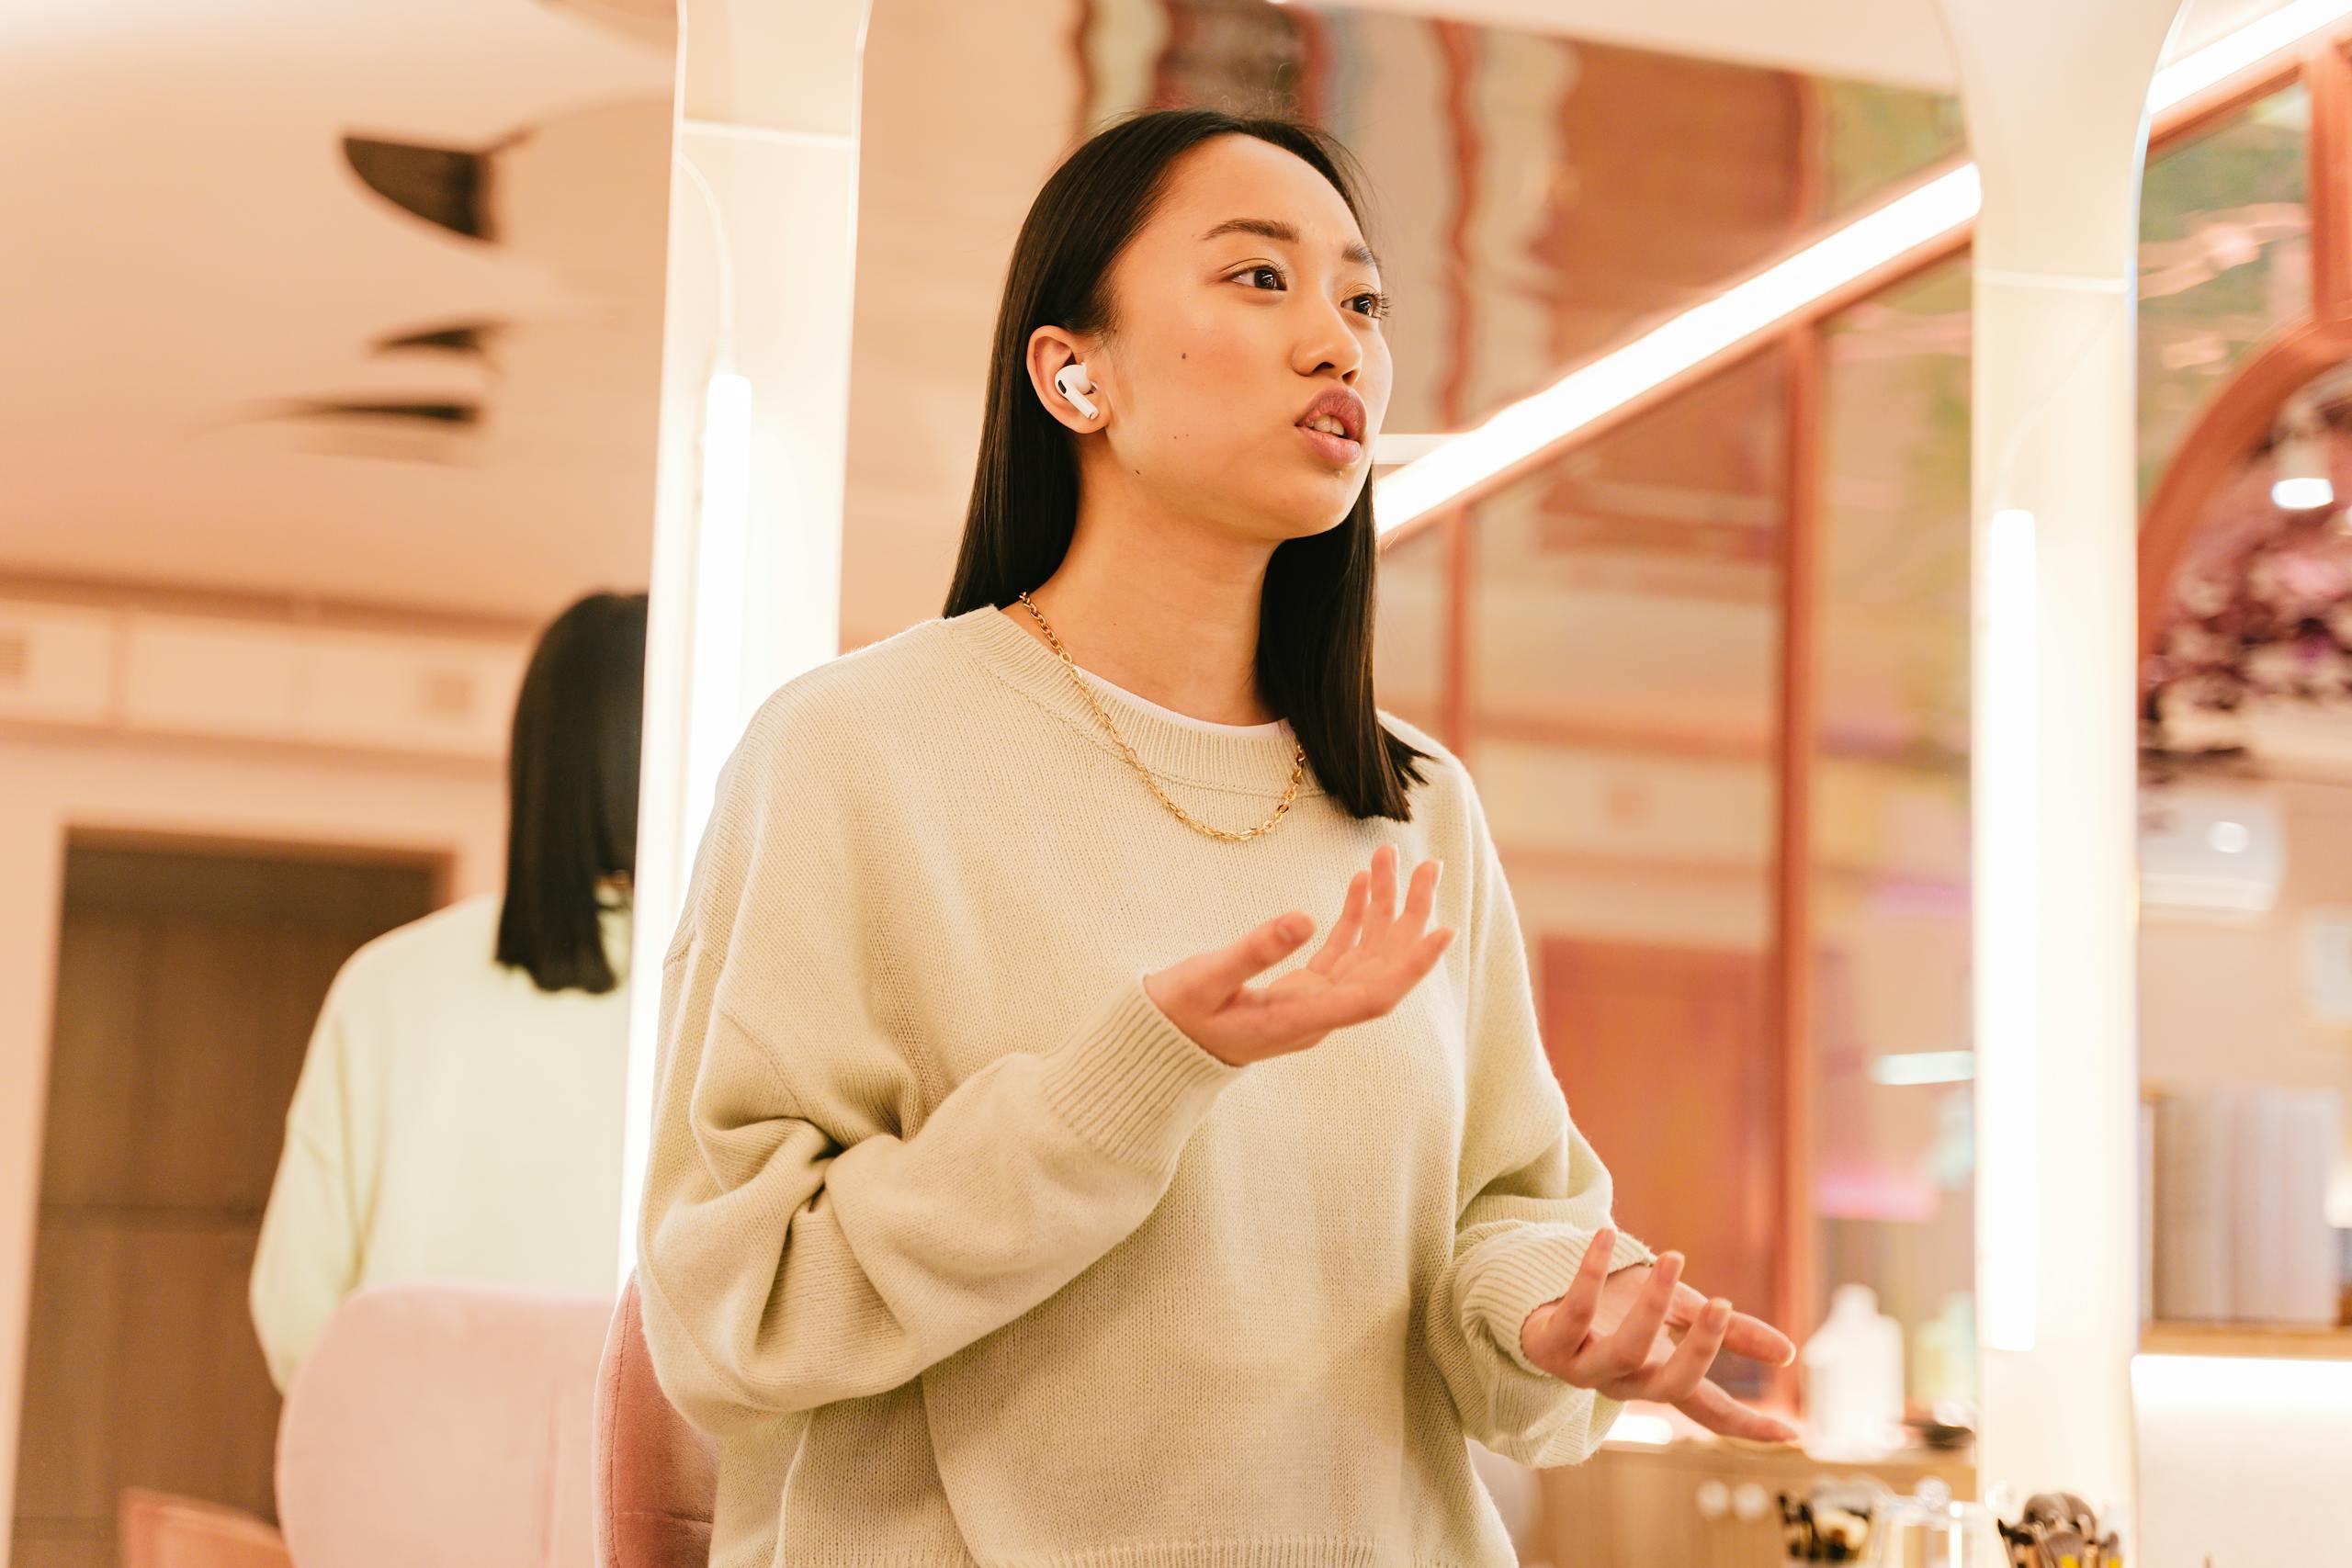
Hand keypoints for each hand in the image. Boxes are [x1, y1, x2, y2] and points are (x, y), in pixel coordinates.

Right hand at [1145, 843, 1453, 1066]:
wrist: (1156, 1048)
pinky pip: (1339, 955)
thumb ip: (1254, 951)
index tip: (1444, 929)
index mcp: (1302, 1020)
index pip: (1374, 995)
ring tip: (1390, 859)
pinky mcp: (1298, 994)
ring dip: (1383, 910)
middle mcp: (1317, 1016)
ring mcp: (1311, 1005)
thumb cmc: (1176, 1016)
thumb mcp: (1206, 979)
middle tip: (1426, 865)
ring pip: (1364, 957)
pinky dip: (1354, 919)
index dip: (1412, 965)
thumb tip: (1305, 917)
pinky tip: (1361, 884)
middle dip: (1408, 917)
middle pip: (1380, 969)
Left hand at [1519, 1230, 1799, 1443]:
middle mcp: (1625, 1383)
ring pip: (1626, 1351)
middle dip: (1699, 1348)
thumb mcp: (1678, 1313)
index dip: (1748, 1425)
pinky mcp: (1550, 1343)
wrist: (1543, 1292)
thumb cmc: (1616, 1307)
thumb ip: (1726, 1332)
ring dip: (1650, 1304)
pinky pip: (1574, 1311)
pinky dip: (1590, 1271)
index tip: (1793, 1434)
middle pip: (1671, 1384)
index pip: (1710, 1411)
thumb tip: (1788, 1353)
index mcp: (1659, 1378)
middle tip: (1721, 1305)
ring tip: (1671, 1257)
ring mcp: (1585, 1367)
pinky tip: (1606, 1236)